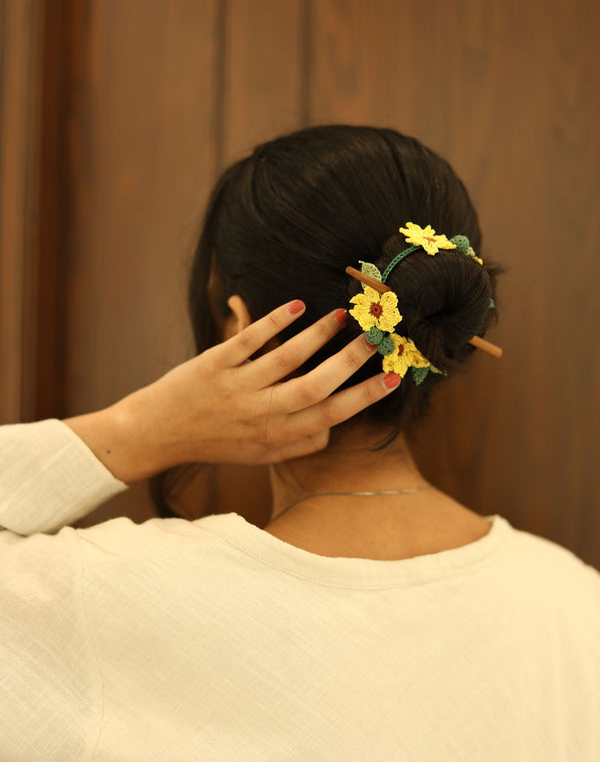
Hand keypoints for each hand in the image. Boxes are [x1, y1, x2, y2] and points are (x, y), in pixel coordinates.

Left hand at [64, 300, 400, 481]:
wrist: (157, 434)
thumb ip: (296, 443)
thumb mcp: (258, 455)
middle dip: (350, 360)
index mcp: (276, 436)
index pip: (330, 415)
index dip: (364, 397)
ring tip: (341, 315)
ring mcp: (237, 387)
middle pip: (315, 385)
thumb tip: (333, 426)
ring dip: (317, 335)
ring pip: (285, 358)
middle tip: (376, 335)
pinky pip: (247, 340)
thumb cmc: (216, 442)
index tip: (392, 377)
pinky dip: (272, 322)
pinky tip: (295, 306)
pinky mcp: (214, 364)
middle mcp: (260, 414)